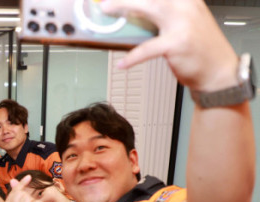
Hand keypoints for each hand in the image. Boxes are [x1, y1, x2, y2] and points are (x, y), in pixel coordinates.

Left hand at [102, 0, 237, 91]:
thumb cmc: (199, 48)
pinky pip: (147, 48)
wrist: (219, 71)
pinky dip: (132, 57)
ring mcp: (182, 23)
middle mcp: (186, 6)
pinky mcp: (177, 43)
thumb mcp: (185, 23)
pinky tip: (122, 64)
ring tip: (107, 9)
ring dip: (124, 5)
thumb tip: (132, 14)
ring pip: (148, 7)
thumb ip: (164, 15)